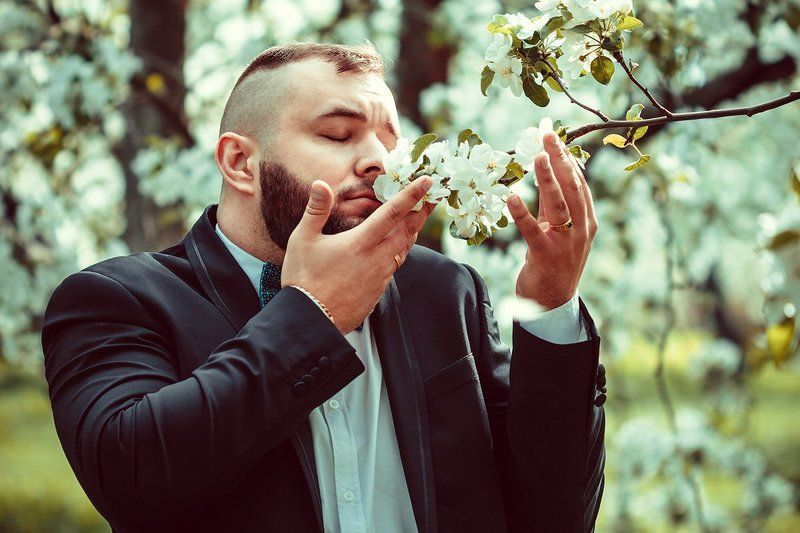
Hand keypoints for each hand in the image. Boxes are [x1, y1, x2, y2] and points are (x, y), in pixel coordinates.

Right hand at [282, 177, 434, 333]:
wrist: (311, 320)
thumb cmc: (303, 279)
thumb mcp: (303, 240)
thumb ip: (316, 210)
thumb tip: (321, 184)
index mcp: (360, 243)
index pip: (392, 213)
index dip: (412, 195)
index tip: (428, 181)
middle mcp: (376, 258)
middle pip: (408, 230)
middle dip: (422, 211)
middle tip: (433, 197)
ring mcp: (380, 276)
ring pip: (404, 249)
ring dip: (413, 231)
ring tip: (418, 218)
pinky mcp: (378, 290)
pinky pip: (395, 265)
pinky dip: (401, 251)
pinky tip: (397, 248)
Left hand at [507, 131, 597, 309]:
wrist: (553, 301)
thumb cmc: (556, 261)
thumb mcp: (561, 230)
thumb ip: (557, 205)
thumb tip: (549, 172)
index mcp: (587, 220)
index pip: (578, 182)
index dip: (567, 158)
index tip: (553, 136)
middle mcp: (580, 229)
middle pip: (571, 187)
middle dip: (559, 159)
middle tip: (546, 136)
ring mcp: (565, 242)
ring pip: (558, 205)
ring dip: (547, 179)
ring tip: (536, 157)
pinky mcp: (545, 255)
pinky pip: (532, 230)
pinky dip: (522, 213)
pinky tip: (512, 197)